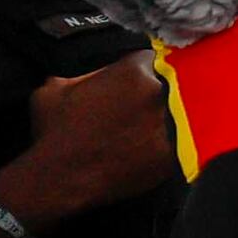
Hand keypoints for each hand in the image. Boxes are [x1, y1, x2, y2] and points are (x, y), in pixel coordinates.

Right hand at [0, 58, 177, 228]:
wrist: (61, 177)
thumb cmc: (55, 132)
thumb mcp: (58, 85)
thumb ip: (90, 73)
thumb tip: (104, 75)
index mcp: (134, 71)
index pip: (152, 59)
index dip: (144, 70)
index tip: (138, 82)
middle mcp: (159, 95)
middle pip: (172, 86)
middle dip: (160, 93)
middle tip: (142, 109)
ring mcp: (172, 126)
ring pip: (181, 115)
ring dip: (169, 119)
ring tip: (146, 130)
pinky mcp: (177, 156)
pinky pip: (182, 144)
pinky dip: (169, 145)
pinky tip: (149, 150)